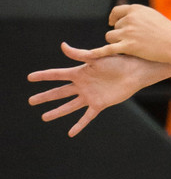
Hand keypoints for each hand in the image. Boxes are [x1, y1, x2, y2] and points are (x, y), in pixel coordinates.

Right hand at [27, 43, 151, 136]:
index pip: (57, 75)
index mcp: (80, 72)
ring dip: (57, 111)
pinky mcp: (99, 104)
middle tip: (31, 101)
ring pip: (69, 106)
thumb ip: (79, 53)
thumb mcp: (96, 56)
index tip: (30, 78)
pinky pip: (87, 117)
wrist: (134, 71)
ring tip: (44, 117)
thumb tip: (62, 45)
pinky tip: (71, 133)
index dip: (43, 76)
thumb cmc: (117, 60)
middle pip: (59, 92)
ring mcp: (89, 95)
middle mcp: (82, 85)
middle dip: (45, 96)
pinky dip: (79, 125)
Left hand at [91, 4, 170, 65]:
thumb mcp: (152, 16)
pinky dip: (98, 52)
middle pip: (114, 27)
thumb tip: (128, 17)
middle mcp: (130, 19)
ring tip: (128, 47)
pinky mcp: (128, 46)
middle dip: (120, 34)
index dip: (114, 18)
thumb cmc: (168, 32)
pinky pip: (108, 49)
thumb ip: (138, 16)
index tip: (113, 23)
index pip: (117, 12)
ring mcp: (128, 32)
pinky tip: (90, 56)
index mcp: (136, 9)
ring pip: (110, 37)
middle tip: (133, 41)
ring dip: (116, 42)